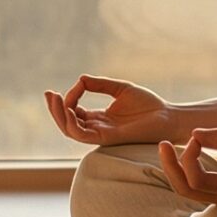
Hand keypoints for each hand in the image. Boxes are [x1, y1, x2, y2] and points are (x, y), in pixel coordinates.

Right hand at [43, 74, 173, 146]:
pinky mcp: (108, 138)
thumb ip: (100, 84)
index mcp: (99, 118)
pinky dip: (72, 123)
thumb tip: (80, 79)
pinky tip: (70, 108)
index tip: (78, 83)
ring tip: (55, 99)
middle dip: (55, 110)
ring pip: (71, 130)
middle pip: (67, 123)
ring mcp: (101, 134)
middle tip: (48, 94)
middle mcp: (97, 128)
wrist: (168, 117)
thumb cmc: (149, 105)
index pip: (74, 112)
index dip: (70, 98)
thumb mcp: (120, 89)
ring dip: (59, 115)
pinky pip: (83, 134)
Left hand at [157, 128, 216, 207]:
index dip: (188, 157)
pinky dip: (186, 173)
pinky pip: (197, 190)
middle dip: (169, 167)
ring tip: (168, 148)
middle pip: (184, 190)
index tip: (198, 138)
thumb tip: (194, 133)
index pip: (194, 180)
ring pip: (188, 192)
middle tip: (162, 144)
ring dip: (176, 170)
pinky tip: (186, 156)